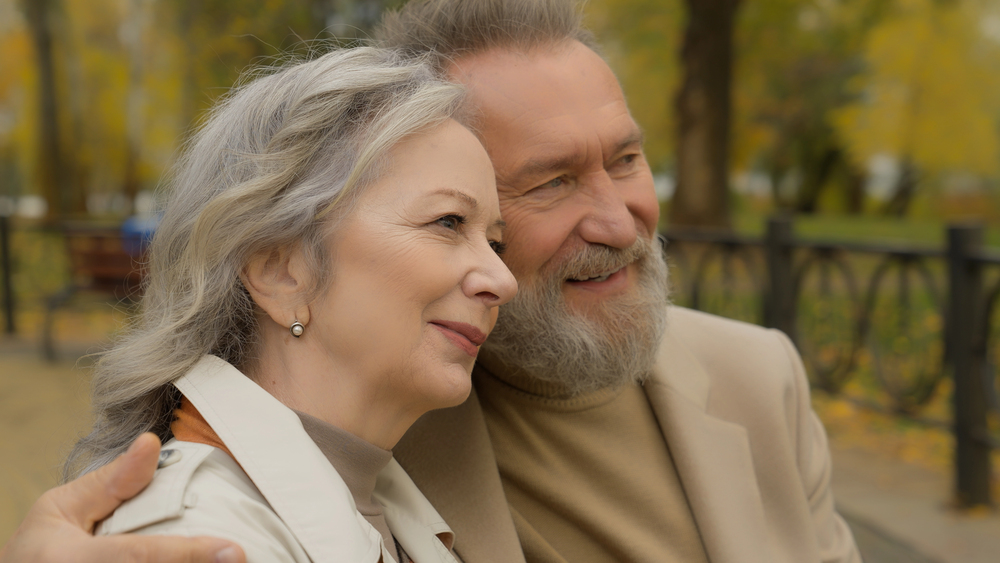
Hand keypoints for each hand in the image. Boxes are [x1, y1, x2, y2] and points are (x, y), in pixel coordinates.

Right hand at [0, 433, 245, 562]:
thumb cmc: (41, 549)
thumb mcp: (60, 509)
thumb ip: (110, 483)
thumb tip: (151, 444)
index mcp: (74, 561)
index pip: (141, 556)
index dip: (190, 554)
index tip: (233, 550)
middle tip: (240, 558)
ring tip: (228, 561)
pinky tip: (209, 562)